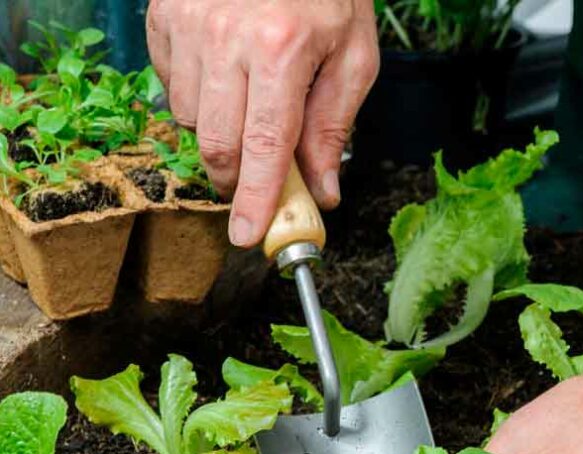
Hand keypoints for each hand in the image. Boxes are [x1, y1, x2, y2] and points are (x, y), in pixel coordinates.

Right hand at [146, 0, 379, 245]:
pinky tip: (226, 74)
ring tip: (252, 102)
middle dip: (235, 178)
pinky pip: (170, 83)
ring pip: (188, 118)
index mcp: (281, 49)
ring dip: (220, 132)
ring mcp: (186, 23)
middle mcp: (225, 37)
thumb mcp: (354, 55)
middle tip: (256, 183)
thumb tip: (323, 192)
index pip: (264, 146)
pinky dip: (197, 95)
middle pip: (217, 142)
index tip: (248, 236)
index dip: (255, 198)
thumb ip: (334, 126)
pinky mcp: (163, 15)